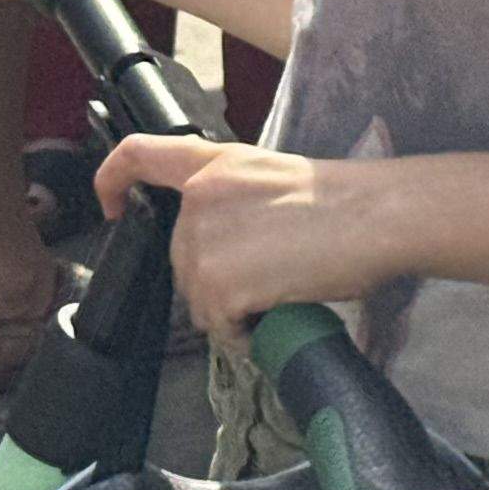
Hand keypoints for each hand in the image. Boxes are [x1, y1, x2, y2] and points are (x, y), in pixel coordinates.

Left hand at [93, 134, 403, 337]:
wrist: (376, 216)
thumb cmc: (344, 200)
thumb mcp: (273, 178)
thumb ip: (233, 198)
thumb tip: (228, 244)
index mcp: (214, 164)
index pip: (139, 155)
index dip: (111, 180)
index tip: (111, 206)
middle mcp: (199, 199)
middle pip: (179, 258)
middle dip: (216, 279)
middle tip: (269, 275)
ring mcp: (205, 242)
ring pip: (199, 300)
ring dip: (234, 309)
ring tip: (280, 292)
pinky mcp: (219, 284)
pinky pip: (221, 329)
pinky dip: (247, 334)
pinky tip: (278, 313)